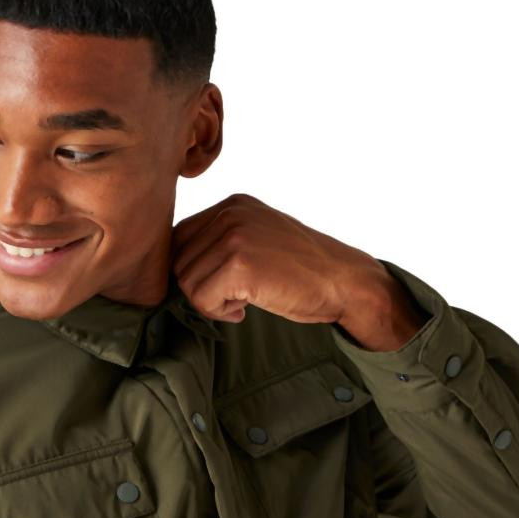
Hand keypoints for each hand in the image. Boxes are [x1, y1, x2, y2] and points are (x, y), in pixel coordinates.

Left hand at [171, 193, 388, 325]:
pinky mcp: (240, 264)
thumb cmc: (301, 270)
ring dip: (209, 303)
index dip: (193, 270)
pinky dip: (218, 313)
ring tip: (240, 302)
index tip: (223, 284)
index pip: (180, 239)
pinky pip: (201, 299)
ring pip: (186, 282)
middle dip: (199, 288)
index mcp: (232, 204)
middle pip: (178, 262)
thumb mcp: (257, 239)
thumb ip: (219, 242)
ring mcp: (234, 236)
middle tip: (233, 298)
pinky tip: (244, 310)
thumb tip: (174, 268)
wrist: (344, 282)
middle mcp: (230, 213)